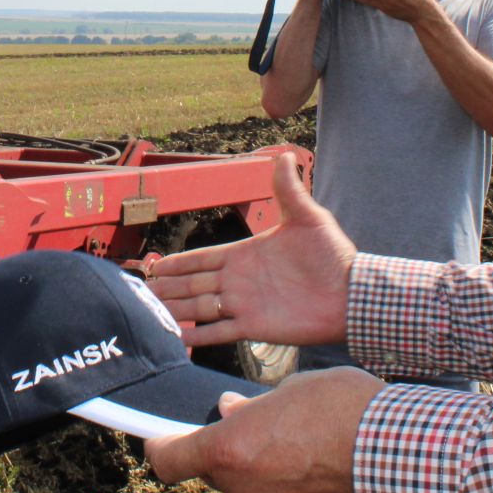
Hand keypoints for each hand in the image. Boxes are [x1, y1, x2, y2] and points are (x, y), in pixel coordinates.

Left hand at [144, 367, 383, 492]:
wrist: (396, 454)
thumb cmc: (340, 408)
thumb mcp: (288, 390)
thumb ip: (252, 405)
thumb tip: (230, 409)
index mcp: (228, 450)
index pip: (168, 460)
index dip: (159, 446)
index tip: (160, 434)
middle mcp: (241, 487)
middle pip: (212, 469)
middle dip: (223, 446)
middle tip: (251, 419)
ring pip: (243, 484)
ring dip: (254, 463)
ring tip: (291, 434)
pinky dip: (279, 479)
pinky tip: (310, 457)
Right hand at [148, 151, 353, 348]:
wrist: (351, 293)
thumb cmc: (332, 254)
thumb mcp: (307, 216)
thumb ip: (288, 188)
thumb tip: (283, 154)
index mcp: (245, 255)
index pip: (203, 259)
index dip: (179, 262)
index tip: (157, 266)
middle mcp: (239, 281)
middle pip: (194, 284)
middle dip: (168, 288)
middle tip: (142, 292)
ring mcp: (245, 305)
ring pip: (200, 308)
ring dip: (176, 310)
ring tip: (152, 314)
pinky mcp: (255, 326)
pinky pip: (220, 331)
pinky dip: (199, 335)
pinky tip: (178, 337)